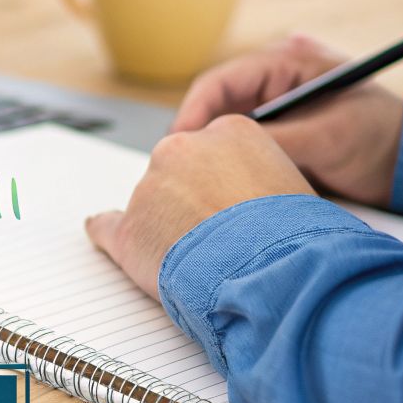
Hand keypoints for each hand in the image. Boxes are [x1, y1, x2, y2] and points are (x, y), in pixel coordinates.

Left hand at [85, 115, 312, 298]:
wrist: (274, 272)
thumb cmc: (295, 235)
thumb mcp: (292, 183)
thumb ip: (258, 175)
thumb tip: (244, 193)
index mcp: (228, 130)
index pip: (211, 151)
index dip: (219, 183)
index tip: (227, 204)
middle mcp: (181, 149)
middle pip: (176, 171)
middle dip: (190, 199)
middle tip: (219, 236)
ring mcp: (150, 187)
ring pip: (151, 205)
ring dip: (167, 227)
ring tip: (203, 260)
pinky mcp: (129, 229)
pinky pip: (107, 228)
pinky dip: (108, 234)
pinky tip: (109, 237)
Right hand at [170, 34, 402, 206]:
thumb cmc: (378, 136)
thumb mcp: (328, 135)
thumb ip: (279, 137)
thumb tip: (226, 147)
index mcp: (283, 64)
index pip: (219, 82)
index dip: (193, 112)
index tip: (179, 143)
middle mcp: (270, 84)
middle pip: (212, 107)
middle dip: (194, 136)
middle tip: (178, 169)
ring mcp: (270, 112)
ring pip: (220, 131)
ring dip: (208, 153)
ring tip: (194, 181)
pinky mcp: (273, 139)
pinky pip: (237, 150)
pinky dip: (226, 166)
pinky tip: (219, 186)